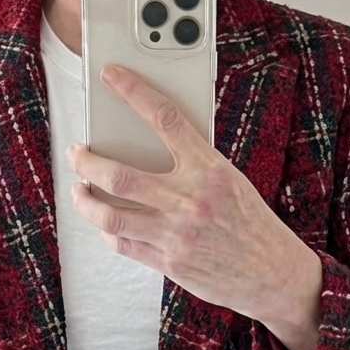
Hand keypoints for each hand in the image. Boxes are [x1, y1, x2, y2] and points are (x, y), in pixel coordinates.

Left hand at [67, 63, 322, 349]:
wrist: (272, 273)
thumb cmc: (250, 223)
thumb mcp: (229, 180)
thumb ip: (193, 163)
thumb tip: (150, 146)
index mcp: (209, 170)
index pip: (165, 119)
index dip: (134, 92)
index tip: (111, 76)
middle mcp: (189, 200)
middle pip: (120, 176)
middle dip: (87, 162)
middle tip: (77, 153)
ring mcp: (176, 235)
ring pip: (111, 216)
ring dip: (85, 202)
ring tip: (79, 191)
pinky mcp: (170, 263)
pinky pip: (125, 246)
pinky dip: (108, 234)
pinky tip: (105, 226)